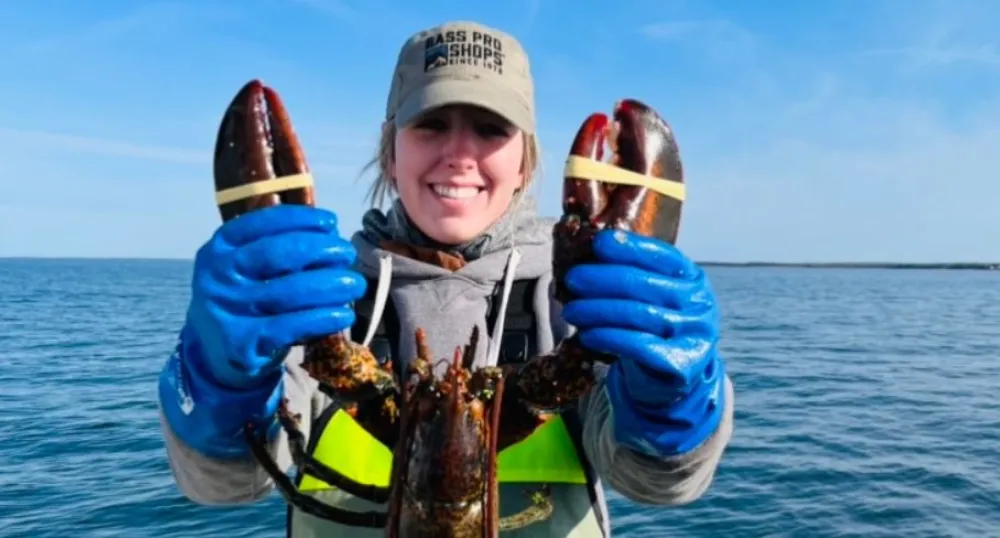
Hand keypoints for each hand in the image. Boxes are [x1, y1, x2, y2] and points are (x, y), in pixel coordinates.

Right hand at [158, 205, 365, 457]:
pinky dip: (323, 318)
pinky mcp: (244, 343)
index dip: (299, 219)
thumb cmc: (246, 300)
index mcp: (219, 249)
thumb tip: (330, 236)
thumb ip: (277, 249)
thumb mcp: (246, 269)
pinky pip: (292, 326)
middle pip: (277, 254)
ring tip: (355, 284)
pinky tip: (344, 315)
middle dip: (320, 249)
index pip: (260, 224)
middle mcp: (219, 276)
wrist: (218, 355)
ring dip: (331, 285)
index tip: (330, 222)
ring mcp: (229, 310)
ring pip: (290, 291)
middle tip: (347, 253)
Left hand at [560, 229, 725, 456]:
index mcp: (692, 278)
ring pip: (638, 314)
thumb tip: (587, 255)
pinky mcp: (682, 364)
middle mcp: (699, 303)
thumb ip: (632, 276)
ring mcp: (694, 333)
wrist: (677, 376)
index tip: (598, 243)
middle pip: (643, 284)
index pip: (662, 256)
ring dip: (597, 310)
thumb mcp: (654, 298)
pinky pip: (639, 346)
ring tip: (571, 311)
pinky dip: (609, 337)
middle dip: (602, 279)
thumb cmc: (656, 328)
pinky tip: (587, 335)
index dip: (629, 247)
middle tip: (572, 279)